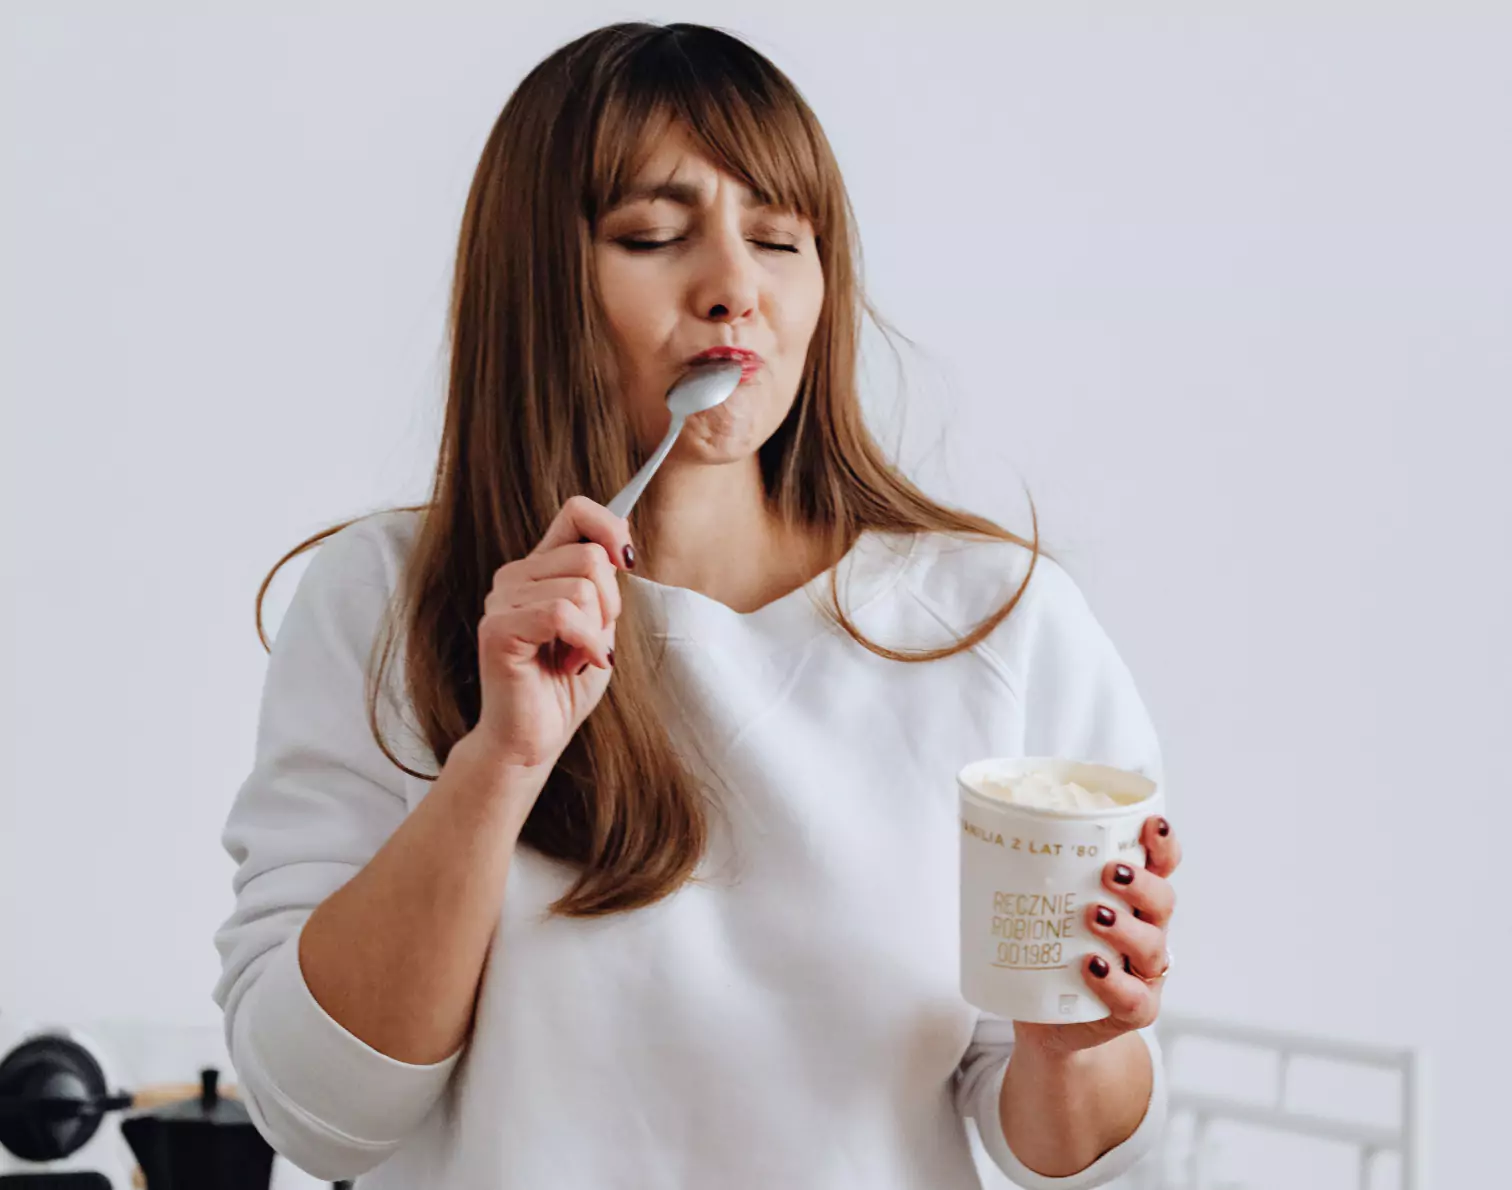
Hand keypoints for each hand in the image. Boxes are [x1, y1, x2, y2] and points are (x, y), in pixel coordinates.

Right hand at [469, 496, 633, 770]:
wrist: (533, 741)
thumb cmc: (564, 688)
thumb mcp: (599, 626)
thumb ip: (604, 583)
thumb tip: (622, 537)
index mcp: (540, 569)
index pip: (576, 512)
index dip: (611, 526)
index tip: (629, 560)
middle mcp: (516, 577)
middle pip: (589, 555)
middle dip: (610, 604)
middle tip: (592, 641)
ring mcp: (501, 601)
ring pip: (579, 586)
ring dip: (595, 632)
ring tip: (577, 658)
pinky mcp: (497, 629)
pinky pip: (561, 614)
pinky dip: (584, 643)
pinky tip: (577, 666)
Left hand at [1014, 816, 1180, 1055]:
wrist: (1048, 1022)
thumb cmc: (1048, 954)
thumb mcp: (1045, 909)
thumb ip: (1032, 877)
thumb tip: (982, 830)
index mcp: (1130, 898)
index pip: (1159, 865)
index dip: (1162, 844)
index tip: (1151, 823)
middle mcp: (1146, 930)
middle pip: (1162, 900)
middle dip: (1141, 883)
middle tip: (1108, 872)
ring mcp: (1144, 973)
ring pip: (1153, 946)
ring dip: (1126, 929)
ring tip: (1094, 916)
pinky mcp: (1136, 1010)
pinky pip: (1136, 999)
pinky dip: (1116, 983)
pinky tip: (1092, 968)